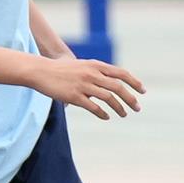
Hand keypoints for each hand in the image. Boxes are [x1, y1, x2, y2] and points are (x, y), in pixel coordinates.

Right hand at [29, 54, 145, 119]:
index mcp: (95, 65)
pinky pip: (93, 107)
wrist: (40, 71)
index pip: (121, 73)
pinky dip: (103, 113)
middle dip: (130, 98)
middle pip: (118, 87)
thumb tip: (108, 84)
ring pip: (108, 98)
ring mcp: (83, 85)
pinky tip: (106, 117)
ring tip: (124, 114)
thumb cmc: (60, 70)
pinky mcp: (74, 96)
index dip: (134, 82)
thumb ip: (95, 73)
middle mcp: (92, 74)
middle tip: (137, 108)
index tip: (142, 91)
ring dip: (119, 108)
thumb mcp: (81, 66)